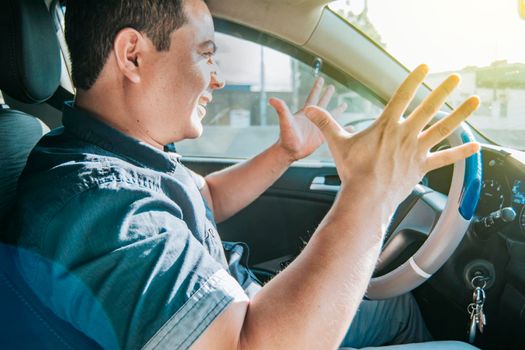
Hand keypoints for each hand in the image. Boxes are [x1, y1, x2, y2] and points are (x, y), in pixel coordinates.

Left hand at [269, 77, 347, 161]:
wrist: (290, 152)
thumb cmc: (286, 137)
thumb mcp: (285, 121)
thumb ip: (281, 109)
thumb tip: (271, 99)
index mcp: (306, 112)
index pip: (313, 96)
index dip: (317, 87)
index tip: (321, 78)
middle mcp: (313, 118)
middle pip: (322, 103)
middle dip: (327, 95)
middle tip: (332, 86)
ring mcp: (318, 127)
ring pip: (331, 116)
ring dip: (338, 110)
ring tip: (345, 104)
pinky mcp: (322, 136)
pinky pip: (335, 131)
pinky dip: (344, 129)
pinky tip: (351, 127)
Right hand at [304, 65, 479, 210]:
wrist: (366, 197)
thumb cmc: (353, 171)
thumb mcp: (337, 143)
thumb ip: (325, 124)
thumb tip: (309, 110)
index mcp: (386, 125)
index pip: (402, 95)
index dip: (413, 79)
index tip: (425, 66)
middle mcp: (405, 134)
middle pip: (429, 107)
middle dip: (443, 90)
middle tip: (456, 77)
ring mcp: (416, 150)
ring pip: (443, 128)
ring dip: (461, 113)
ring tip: (475, 101)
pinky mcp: (422, 167)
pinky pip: (445, 158)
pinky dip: (461, 152)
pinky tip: (475, 146)